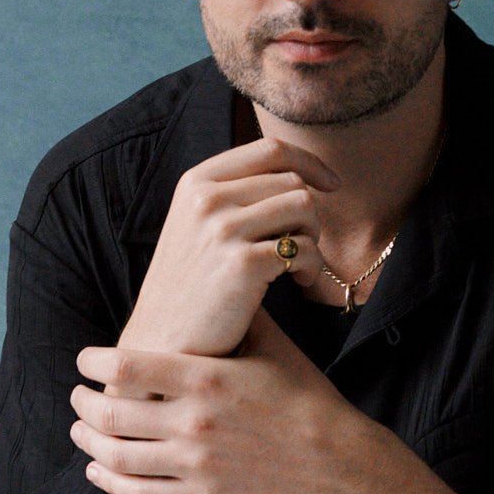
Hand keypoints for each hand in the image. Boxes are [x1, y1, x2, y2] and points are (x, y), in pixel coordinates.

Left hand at [71, 309, 375, 493]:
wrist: (334, 457)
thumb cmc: (302, 394)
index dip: (93, 363)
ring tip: (81, 430)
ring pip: (117, 456)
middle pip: (110, 414)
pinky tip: (97, 469)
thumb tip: (210, 277)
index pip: (125, 367)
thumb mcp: (269, 345)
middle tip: (77, 395)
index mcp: (205, 378)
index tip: (86, 360)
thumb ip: (233, 316)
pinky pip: (139, 493)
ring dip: (88, 441)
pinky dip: (108, 481)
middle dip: (83, 403)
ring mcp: (195, 463)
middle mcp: (194, 421)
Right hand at [121, 138, 340, 357]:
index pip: (270, 150)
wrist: (162, 342)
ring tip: (300, 265)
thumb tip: (295, 170)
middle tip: (302, 246)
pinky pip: (305, 248)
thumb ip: (233, 193)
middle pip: (293, 181)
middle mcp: (207, 199)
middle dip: (310, 214)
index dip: (310, 162)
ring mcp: (223, 229)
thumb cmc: (191, 285)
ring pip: (305, 207)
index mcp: (196, 182)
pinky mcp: (243, 265)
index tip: (331, 184)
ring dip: (314, 237)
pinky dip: (312, 266)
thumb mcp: (196, 224)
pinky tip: (298, 282)